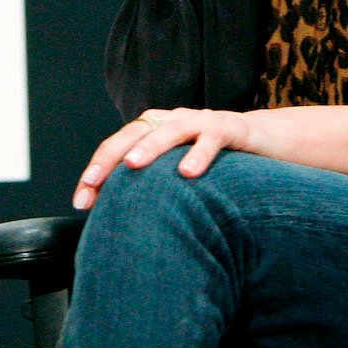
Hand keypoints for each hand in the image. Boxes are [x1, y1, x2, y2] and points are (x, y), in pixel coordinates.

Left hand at [71, 107, 254, 209]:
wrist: (266, 144)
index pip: (116, 148)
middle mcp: (171, 122)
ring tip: (133, 165)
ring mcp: (200, 122)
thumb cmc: (215, 165)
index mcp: (153, 132)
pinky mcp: (230, 128)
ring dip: (150, 147)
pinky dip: (199, 153)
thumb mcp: (178, 173)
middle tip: (93, 183)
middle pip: (133, 133)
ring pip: (170, 130)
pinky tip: (188, 173)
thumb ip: (154, 188)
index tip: (80, 202)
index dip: (96, 172)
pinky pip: (211, 138)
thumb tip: (117, 225)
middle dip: (110, 158)